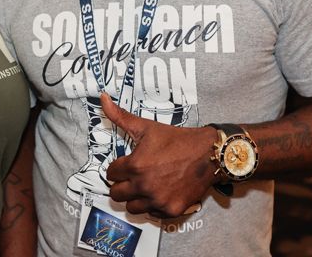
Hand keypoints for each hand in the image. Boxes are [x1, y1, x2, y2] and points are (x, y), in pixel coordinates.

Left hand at [100, 93, 218, 218]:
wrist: (208, 154)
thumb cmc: (177, 140)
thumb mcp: (146, 126)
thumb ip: (120, 116)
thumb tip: (102, 98)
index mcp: (135, 166)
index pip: (111, 174)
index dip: (116, 168)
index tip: (124, 165)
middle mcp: (144, 186)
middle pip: (116, 194)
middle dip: (121, 184)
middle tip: (131, 177)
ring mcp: (158, 200)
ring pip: (132, 207)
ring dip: (134, 197)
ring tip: (143, 185)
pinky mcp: (171, 210)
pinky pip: (151, 213)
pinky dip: (152, 205)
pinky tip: (158, 192)